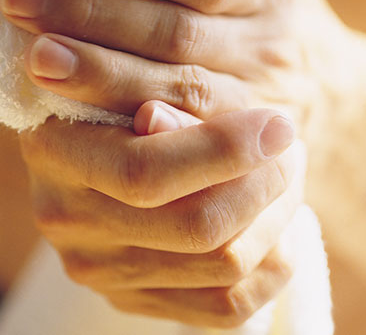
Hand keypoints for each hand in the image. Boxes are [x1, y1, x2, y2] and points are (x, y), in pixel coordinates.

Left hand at [0, 0, 345, 134]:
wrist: (321, 81)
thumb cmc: (265, 1)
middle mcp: (272, 46)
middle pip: (181, 34)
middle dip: (98, 16)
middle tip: (22, 0)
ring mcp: (261, 101)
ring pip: (180, 91)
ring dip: (104, 76)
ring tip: (38, 58)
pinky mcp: (245, 146)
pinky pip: (190, 142)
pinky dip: (139, 129)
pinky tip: (87, 116)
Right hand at [20, 103, 302, 327]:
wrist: (101, 147)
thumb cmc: (128, 101)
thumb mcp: (145, 81)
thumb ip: (164, 96)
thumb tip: (157, 119)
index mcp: (57, 152)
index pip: (146, 172)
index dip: (225, 150)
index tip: (278, 126)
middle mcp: (67, 220)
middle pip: (197, 227)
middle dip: (265, 183)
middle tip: (287, 146)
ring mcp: (99, 268)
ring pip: (222, 265)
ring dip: (276, 215)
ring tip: (283, 173)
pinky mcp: (130, 297)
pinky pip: (225, 305)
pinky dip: (270, 261)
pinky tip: (274, 221)